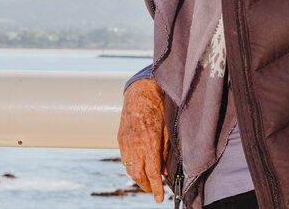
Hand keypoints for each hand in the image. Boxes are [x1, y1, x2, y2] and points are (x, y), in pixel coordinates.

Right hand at [117, 78, 169, 202]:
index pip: (152, 172)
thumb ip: (166, 150)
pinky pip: (124, 159)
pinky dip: (131, 167)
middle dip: (146, 187)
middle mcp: (135, 143)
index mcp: (149, 141)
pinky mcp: (120, 138)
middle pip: (138, 175)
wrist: (140, 91)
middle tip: (154, 190)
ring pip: (129, 169)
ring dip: (138, 179)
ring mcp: (125, 141)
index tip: (160, 198)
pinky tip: (138, 168)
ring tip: (147, 182)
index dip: (156, 188)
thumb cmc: (158, 106)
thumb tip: (164, 170)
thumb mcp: (168, 128)